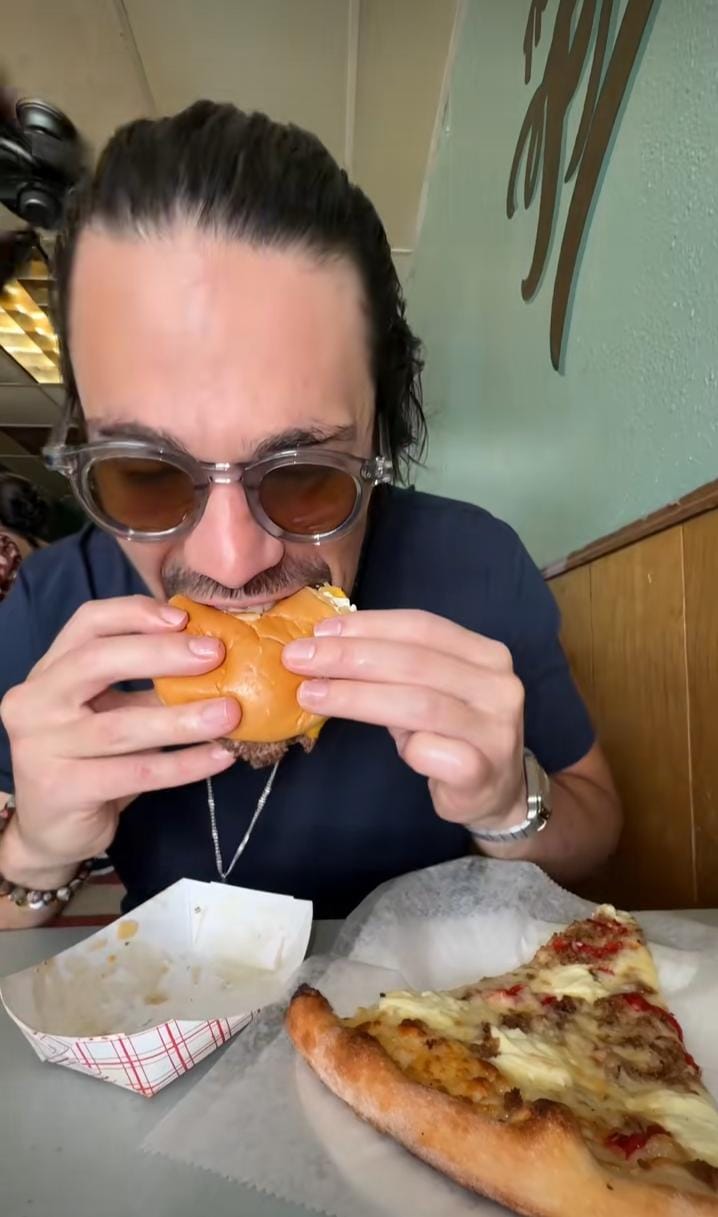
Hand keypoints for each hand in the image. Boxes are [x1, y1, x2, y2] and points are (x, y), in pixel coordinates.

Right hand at [0, 596, 238, 873]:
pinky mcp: (62, 790)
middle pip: (96, 662)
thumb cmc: (89, 760)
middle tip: (215, 654)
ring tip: (230, 712)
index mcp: (48, 672)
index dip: (135, 613)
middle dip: (161, 654)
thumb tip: (214, 653)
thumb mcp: (108, 712)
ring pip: (121, 726)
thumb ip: (144, 682)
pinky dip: (183, 764)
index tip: (184, 616)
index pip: (86, 623)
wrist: (49, 830)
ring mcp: (42, 747)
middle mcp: (34, 702)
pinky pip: (136, 772)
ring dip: (183, 717)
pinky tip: (220, 756)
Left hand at [282, 610, 526, 831]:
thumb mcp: (429, 691)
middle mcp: (498, 685)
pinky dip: (406, 747)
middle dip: (349, 657)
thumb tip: (325, 647)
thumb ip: (394, 668)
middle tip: (299, 659)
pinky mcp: (482, 771)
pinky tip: (390, 748)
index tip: (320, 630)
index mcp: (485, 654)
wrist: (497, 793)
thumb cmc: (452, 734)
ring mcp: (495, 729)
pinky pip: (433, 751)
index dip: (369, 626)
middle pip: (415, 662)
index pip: (422, 626)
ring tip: (311, 695)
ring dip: (357, 697)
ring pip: (418, 704)